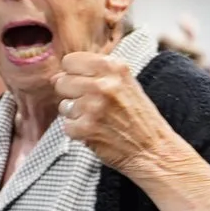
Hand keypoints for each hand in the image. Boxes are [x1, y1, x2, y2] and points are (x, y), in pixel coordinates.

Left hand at [55, 52, 176, 172]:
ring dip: (76, 115)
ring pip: (64, 105)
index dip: (74, 74)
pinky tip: (97, 133)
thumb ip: (94, 75)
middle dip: (72, 95)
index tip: (86, 84)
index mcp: (115, 67)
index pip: (70, 60)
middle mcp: (104, 84)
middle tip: (94, 106)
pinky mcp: (87, 128)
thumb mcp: (125, 84)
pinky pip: (66, 126)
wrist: (153, 150)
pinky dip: (78, 133)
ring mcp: (94, 106)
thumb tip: (56, 77)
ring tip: (99, 120)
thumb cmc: (139, 117)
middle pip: (62, 82)